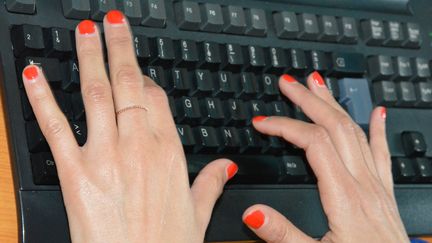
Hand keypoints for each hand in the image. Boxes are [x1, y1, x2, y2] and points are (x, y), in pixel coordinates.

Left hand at [21, 11, 236, 242]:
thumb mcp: (197, 214)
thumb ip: (211, 183)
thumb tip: (226, 166)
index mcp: (169, 153)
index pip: (155, 98)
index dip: (143, 78)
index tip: (134, 69)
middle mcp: (138, 146)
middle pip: (128, 82)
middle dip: (119, 46)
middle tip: (112, 21)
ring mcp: (105, 156)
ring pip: (96, 92)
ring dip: (88, 56)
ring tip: (84, 31)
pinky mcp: (75, 173)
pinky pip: (56, 127)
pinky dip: (43, 98)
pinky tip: (35, 74)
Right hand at [242, 72, 409, 242]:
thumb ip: (282, 233)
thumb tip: (253, 212)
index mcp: (343, 196)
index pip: (312, 143)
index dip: (284, 126)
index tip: (262, 121)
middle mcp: (363, 184)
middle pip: (335, 126)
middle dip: (308, 100)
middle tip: (289, 82)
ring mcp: (376, 186)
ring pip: (356, 131)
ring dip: (334, 105)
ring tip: (318, 85)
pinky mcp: (384, 194)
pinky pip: (382, 152)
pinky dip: (378, 128)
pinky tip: (377, 112)